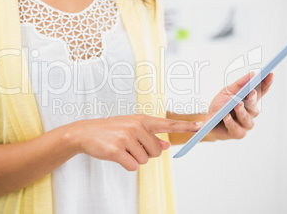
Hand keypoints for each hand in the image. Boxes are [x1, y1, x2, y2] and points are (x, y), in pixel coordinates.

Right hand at [68, 114, 202, 170]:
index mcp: (142, 120)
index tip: (201, 126)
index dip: (186, 126)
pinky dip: (125, 164)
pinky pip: (132, 166)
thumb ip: (150, 135)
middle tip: (129, 145)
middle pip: (156, 151)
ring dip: (134, 159)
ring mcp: (126, 137)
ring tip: (121, 148)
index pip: (168, 124)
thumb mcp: (131, 127)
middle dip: (144, 153)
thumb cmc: (110, 130)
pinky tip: (116, 155)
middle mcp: (136, 126)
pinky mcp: (117, 150)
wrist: (85, 132)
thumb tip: (166, 146)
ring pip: (144, 160)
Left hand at [205, 72, 273, 140]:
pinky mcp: (237, 134)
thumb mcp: (227, 92)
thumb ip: (240, 84)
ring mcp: (245, 125)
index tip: (270, 74)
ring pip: (246, 118)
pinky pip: (234, 127)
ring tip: (237, 104)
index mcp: (250, 102)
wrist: (208, 121)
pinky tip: (226, 115)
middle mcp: (250, 114)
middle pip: (254, 107)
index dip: (266, 84)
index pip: (261, 92)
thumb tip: (253, 74)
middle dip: (252, 99)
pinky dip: (229, 121)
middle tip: (251, 91)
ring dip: (241, 111)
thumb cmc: (220, 106)